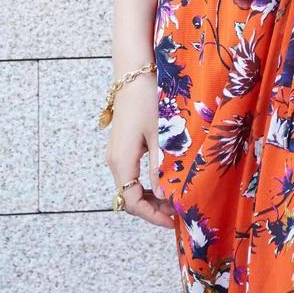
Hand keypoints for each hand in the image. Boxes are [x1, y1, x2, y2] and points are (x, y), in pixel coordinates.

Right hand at [104, 71, 176, 227]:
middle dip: (153, 208)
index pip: (131, 201)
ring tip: (175, 198)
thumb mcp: (160, 134)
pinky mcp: (122, 145)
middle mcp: (114, 160)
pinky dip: (147, 182)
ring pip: (131, 185)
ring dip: (151, 195)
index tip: (173, 221)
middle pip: (130, 196)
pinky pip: (133, 172)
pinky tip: (166, 179)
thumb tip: (166, 197)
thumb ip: (161, 167)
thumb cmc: (148, 99)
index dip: (151, 215)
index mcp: (121, 160)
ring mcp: (117, 152)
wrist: (134, 72)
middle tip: (178, 212)